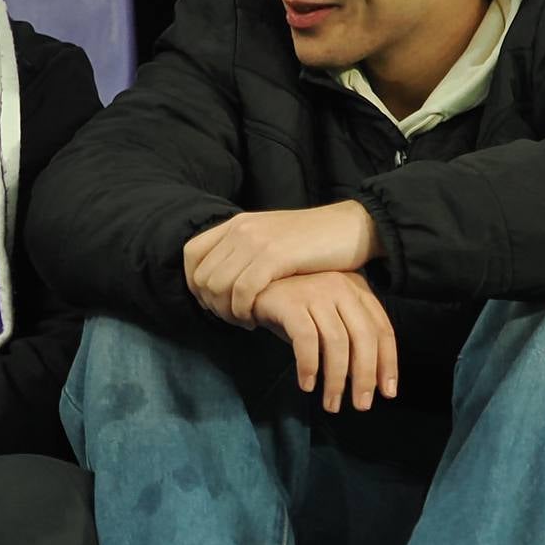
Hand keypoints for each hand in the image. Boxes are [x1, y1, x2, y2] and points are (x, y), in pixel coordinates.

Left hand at [184, 202, 379, 326]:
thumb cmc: (315, 241)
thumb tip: (224, 279)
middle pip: (202, 276)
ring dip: (227, 312)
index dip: (194, 284)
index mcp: (238, 223)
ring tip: (246, 321)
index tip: (212, 304)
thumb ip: (247, 252)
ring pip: (217, 286)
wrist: (351, 228)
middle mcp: (241, 229)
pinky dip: (244, 311)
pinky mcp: (275, 256)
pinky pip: (242, 291)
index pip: (192, 254)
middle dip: (212, 305)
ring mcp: (256, 241)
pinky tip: (257, 319)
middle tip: (233, 318)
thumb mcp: (273, 239)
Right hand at [250, 271, 399, 412]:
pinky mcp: (291, 301)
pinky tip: (307, 385)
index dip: (388, 363)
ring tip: (332, 404)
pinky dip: (309, 365)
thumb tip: (368, 383)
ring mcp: (316, 291)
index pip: (382, 330)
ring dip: (336, 379)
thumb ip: (349, 344)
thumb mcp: (328, 323)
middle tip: (362, 406)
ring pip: (336, 342)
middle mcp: (341, 287)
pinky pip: (306, 339)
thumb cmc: (296, 311)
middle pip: (364, 337)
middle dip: (365, 376)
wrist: (252, 290)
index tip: (387, 393)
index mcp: (357, 290)